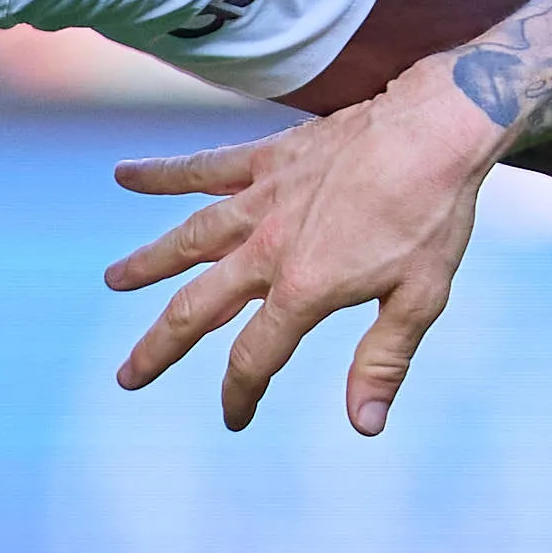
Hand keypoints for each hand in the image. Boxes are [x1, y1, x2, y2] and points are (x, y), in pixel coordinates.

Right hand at [102, 66, 507, 432]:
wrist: (437, 127)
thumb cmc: (434, 215)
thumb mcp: (419, 299)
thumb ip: (382, 362)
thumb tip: (364, 426)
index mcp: (305, 289)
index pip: (255, 358)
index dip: (240, 395)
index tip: (233, 419)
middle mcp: (269, 248)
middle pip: (198, 308)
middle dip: (160, 348)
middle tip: (127, 376)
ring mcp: (263, 200)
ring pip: (189, 240)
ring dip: (148, 264)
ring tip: (114, 280)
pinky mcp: (268, 159)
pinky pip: (205, 169)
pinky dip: (163, 173)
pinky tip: (124, 175)